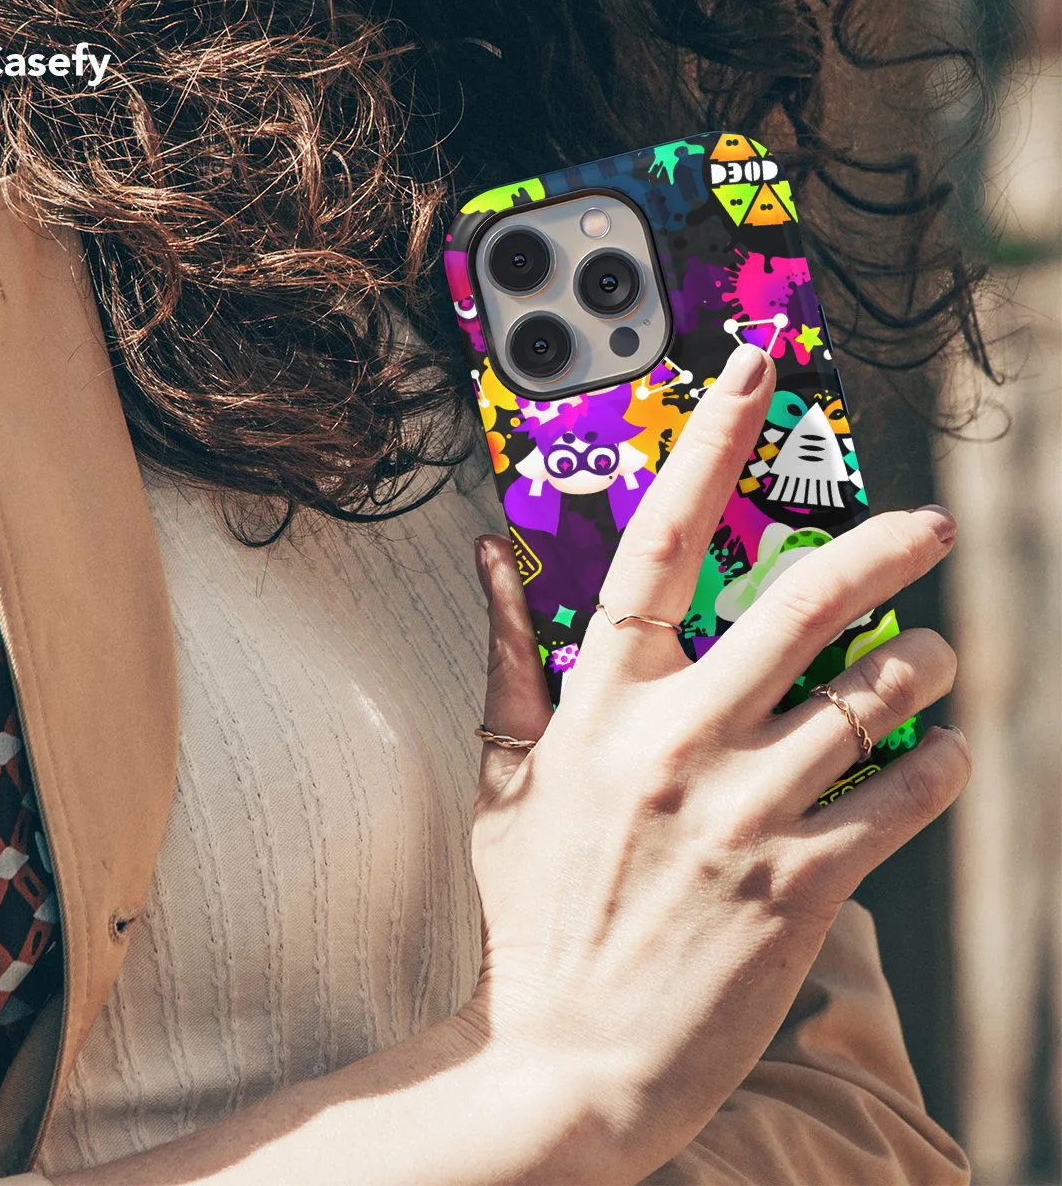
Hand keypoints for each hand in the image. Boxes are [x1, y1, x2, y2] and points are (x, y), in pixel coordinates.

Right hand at [466, 343, 969, 1180]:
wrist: (566, 1058)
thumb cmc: (534, 913)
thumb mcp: (504, 780)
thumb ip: (510, 660)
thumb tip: (491, 561)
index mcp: (601, 706)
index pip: (659, 543)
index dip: (707, 444)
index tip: (752, 372)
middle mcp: (677, 742)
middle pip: (803, 603)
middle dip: (885, 546)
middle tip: (929, 525)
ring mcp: (744, 812)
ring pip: (874, 696)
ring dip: (926, 665)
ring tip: (936, 661)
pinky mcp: (802, 884)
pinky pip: (903, 794)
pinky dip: (939, 761)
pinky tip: (937, 753)